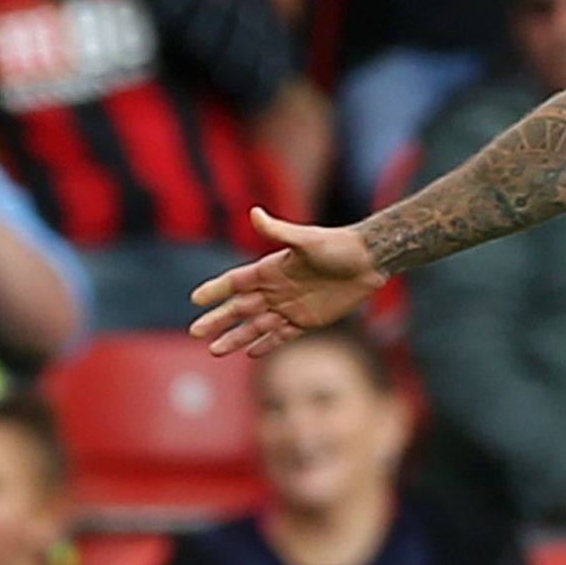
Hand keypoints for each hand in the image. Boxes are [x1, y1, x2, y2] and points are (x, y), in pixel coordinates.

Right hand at [188, 208, 388, 356]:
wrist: (370, 261)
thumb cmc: (339, 245)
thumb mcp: (307, 239)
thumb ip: (278, 230)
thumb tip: (254, 212)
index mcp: (271, 268)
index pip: (235, 281)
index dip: (216, 290)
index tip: (195, 299)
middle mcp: (276, 289)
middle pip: (240, 308)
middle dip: (218, 320)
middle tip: (196, 333)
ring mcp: (290, 306)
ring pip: (256, 326)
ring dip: (236, 338)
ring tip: (215, 351)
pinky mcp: (307, 320)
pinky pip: (281, 335)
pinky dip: (266, 343)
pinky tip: (249, 352)